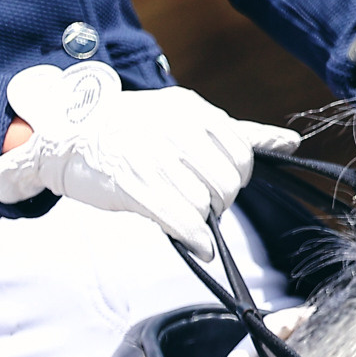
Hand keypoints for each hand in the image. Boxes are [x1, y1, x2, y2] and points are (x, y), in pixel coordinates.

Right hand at [0, 62, 297, 255]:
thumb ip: (236, 132)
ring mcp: (154, 157)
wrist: (64, 135)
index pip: (243, 154)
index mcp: (191, 110)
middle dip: (220, 200)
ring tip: (180, 211)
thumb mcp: (181, 115)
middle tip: (197, 200)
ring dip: (201, 220)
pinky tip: (197, 246)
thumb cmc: (128, 130)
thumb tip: (291, 142)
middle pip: (228, 183)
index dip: (236, 176)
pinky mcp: (134, 186)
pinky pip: (184, 222)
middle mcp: (175, 130)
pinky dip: (196, 241)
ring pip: (206, 205)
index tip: (216, 181)